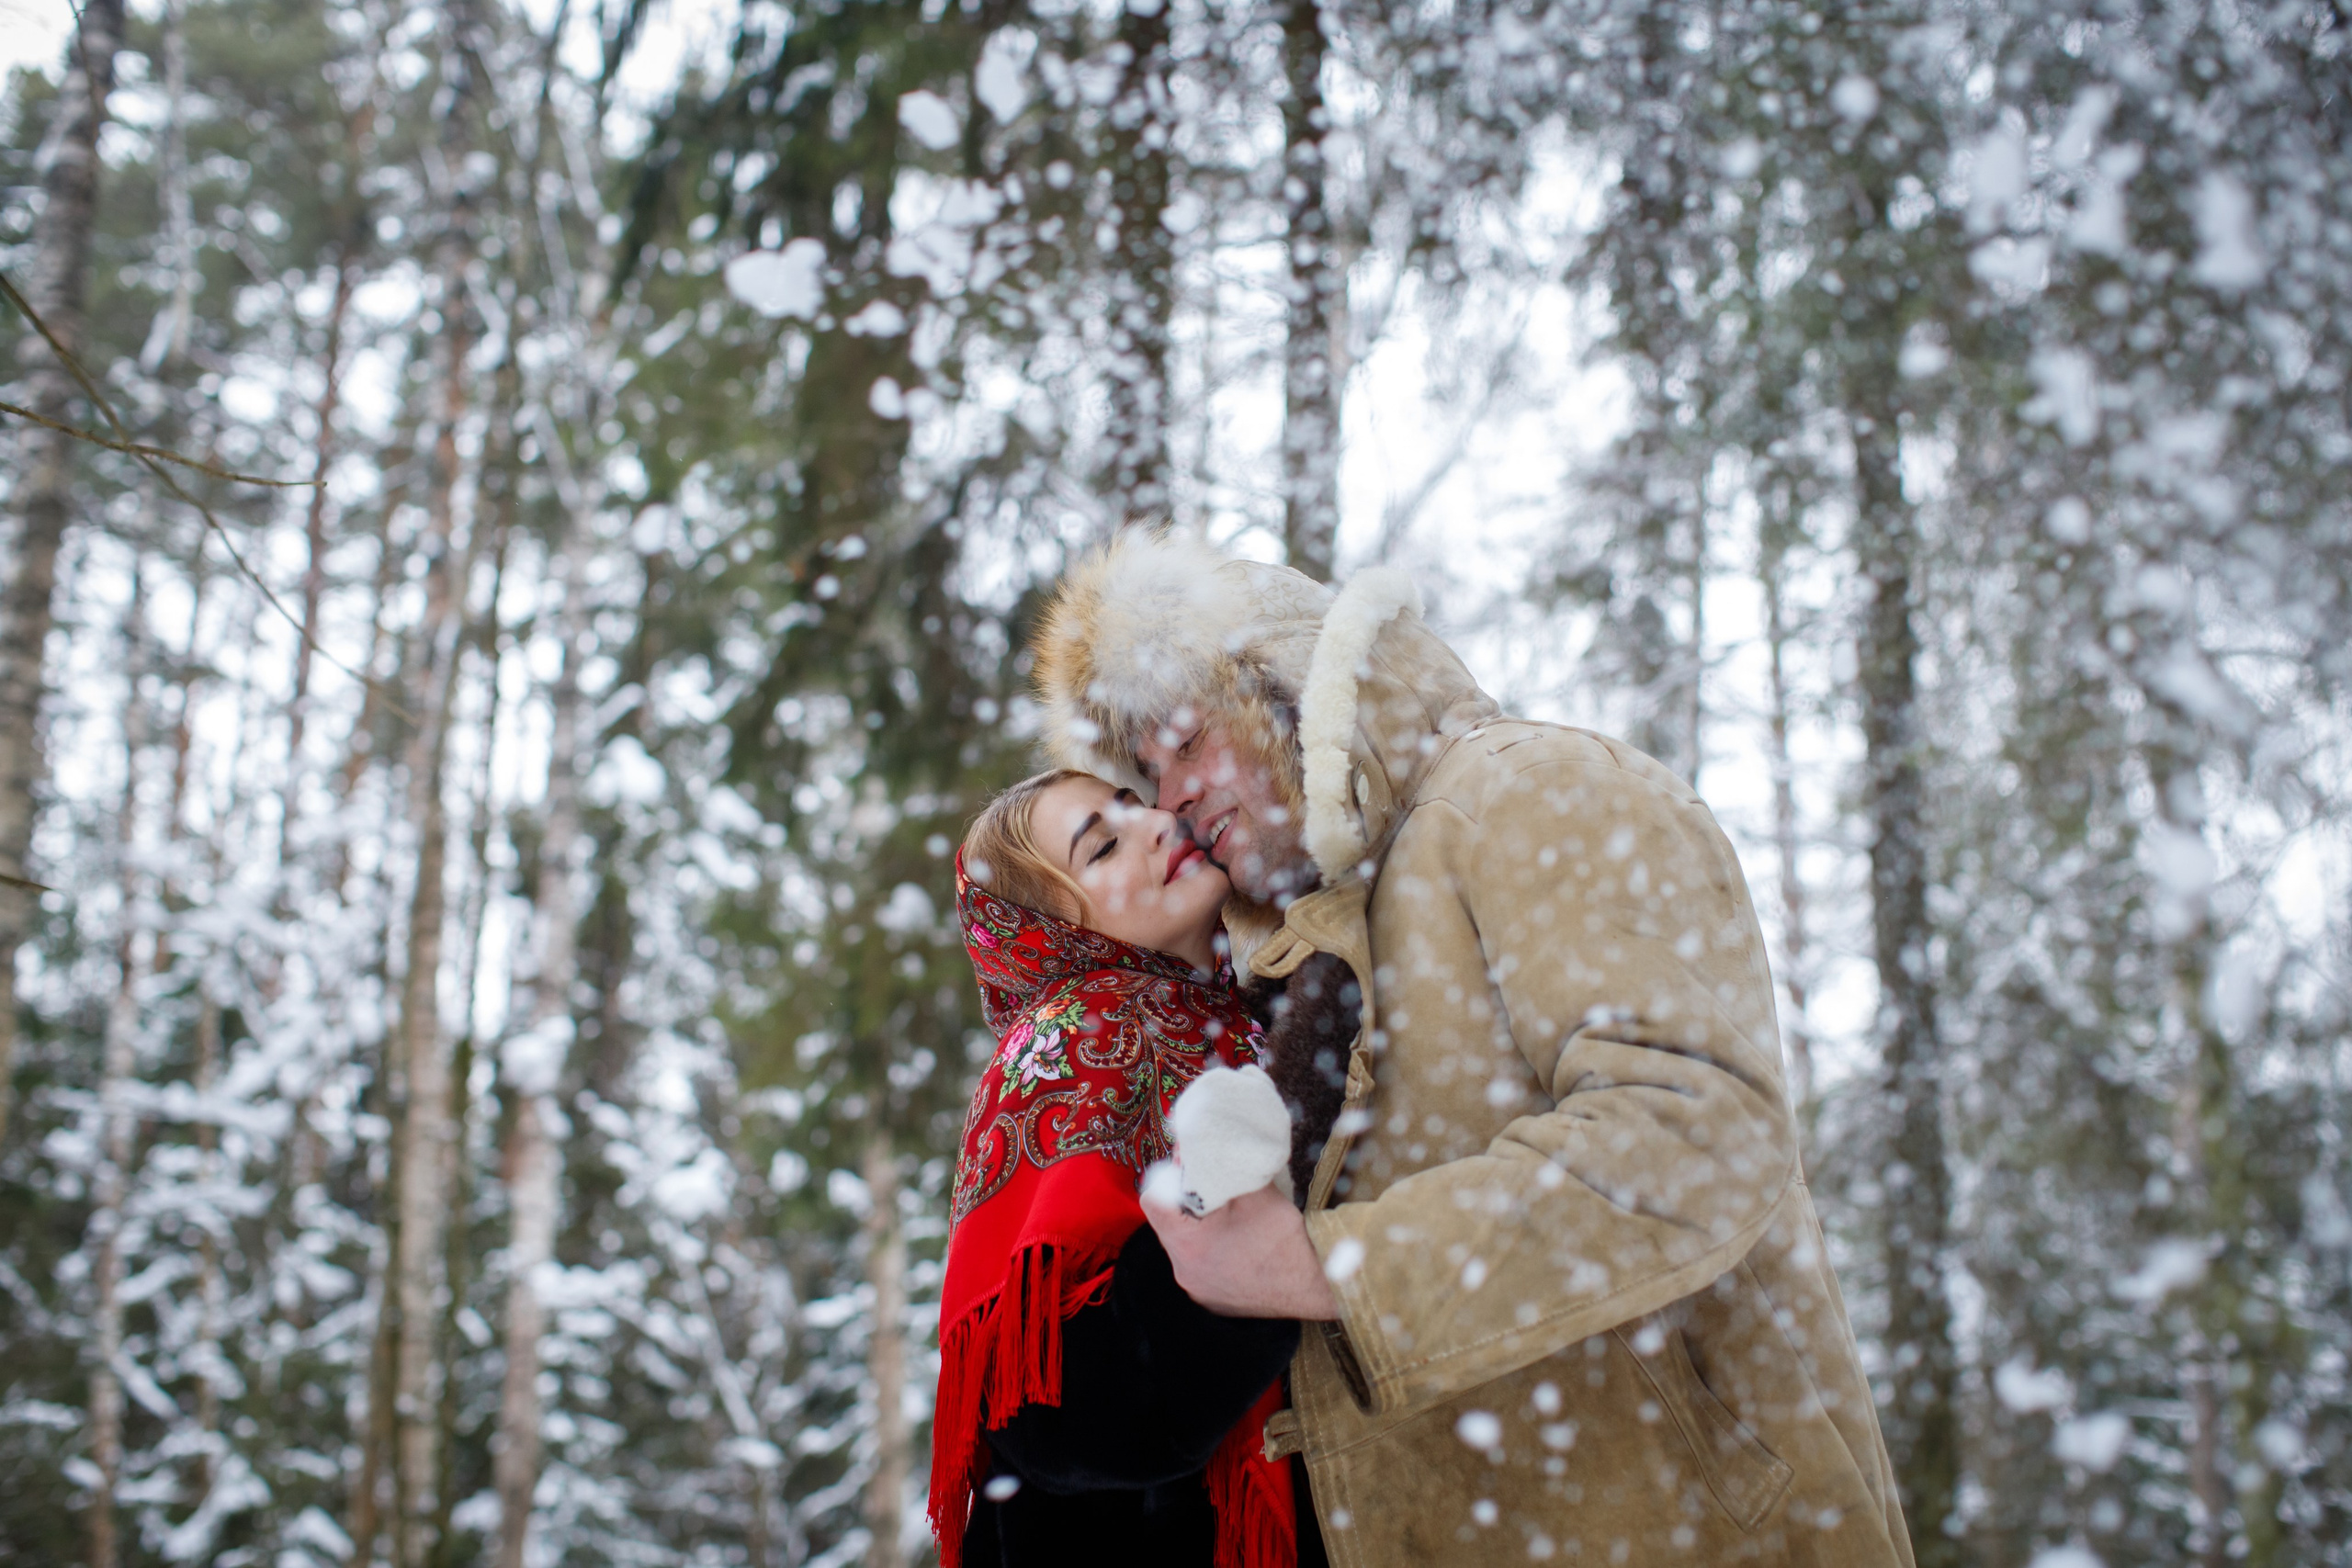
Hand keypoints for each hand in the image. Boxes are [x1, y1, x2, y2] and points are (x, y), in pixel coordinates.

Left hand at [1140, 1181, 1341, 1319]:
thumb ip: (1224, 1169)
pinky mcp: (1209, 1300)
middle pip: (1168, 1223)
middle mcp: (1184, 1271)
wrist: (1316, 1288)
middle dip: (1185, 1201)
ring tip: (1226, 1215)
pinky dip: (1209, 1249)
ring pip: (1183, 1245)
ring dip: (1198, 1226)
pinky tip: (1233, 1242)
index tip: (1186, 1170)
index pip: (1153, 1200)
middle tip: (1209, 1187)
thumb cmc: (1287, 1241)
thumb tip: (1201, 1148)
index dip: (1167, 1178)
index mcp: (1189, 1244)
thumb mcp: (1256, 1193)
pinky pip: (1198, 1265)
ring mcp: (1196, 1289)